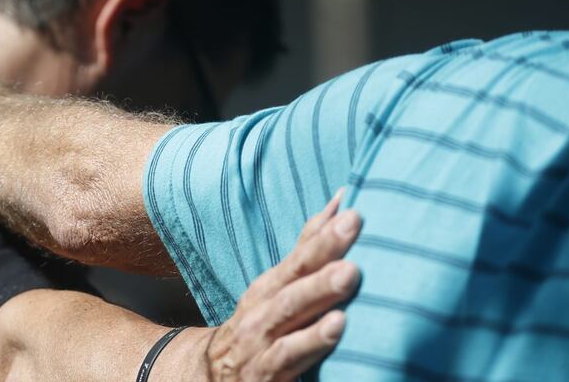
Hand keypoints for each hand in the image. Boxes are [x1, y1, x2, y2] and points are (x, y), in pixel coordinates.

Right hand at [206, 190, 360, 380]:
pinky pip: (288, 355)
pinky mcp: (265, 372)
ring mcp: (261, 339)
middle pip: (295, 276)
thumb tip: (341, 203)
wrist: (214, 376)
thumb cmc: (260, 326)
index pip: (300, 255)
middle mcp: (264, 307)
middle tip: (353, 225)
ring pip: (290, 310)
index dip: (325, 234)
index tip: (354, 213)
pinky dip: (311, 341)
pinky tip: (337, 328)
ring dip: (319, 291)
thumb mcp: (278, 290)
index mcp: (271, 285)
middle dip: (325, 251)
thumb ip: (309, 249)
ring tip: (349, 273)